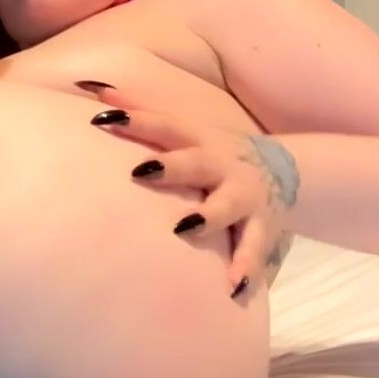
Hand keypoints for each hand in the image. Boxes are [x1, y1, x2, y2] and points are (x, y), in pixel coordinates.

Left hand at [78, 79, 299, 301]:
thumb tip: (91, 88)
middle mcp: (223, 166)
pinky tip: (232, 289)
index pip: (165, 125)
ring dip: (208, 217)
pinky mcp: (262, 228)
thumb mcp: (184, 125)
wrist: (287, 171)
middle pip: (197, 163)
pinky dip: (246, 270)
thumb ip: (140, 108)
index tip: (102, 118)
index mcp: (200, 139)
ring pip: (228, 207)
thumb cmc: (212, 149)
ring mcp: (244, 198)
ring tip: (185, 227)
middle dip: (172, 166)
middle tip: (141, 170)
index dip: (137, 120)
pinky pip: (254, 251)